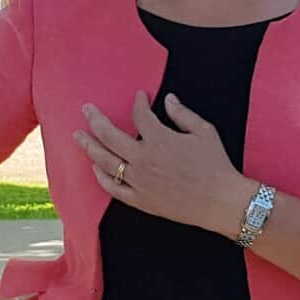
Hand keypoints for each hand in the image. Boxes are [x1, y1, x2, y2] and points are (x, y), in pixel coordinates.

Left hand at [74, 91, 249, 231]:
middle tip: (86, 109)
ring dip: (89, 146)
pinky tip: (95, 167)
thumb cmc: (216, 165)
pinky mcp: (140, 200)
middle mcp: (143, 159)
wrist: (220, 201)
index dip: (138, 103)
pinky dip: (101, 177)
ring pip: (105, 161)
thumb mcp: (204, 132)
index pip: (139, 115)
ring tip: (78, 136)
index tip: (140, 98)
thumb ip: (182, 114)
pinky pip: (113, 188)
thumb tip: (168, 99)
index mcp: (160, 139)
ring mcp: (139, 181)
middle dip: (95, 119)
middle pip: (109, 135)